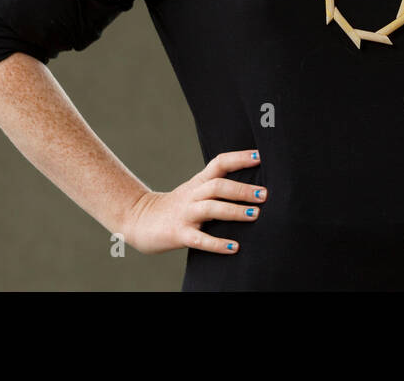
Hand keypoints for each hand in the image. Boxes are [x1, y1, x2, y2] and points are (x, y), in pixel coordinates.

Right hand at [121, 149, 265, 254]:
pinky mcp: (178, 234)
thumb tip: (253, 190)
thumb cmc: (176, 207)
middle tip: (265, 194)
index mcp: (198, 182)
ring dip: (234, 211)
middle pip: (217, 186)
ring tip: (254, 215)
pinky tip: (234, 247)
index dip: (239, 158)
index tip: (260, 156)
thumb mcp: (195, 192)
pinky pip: (199, 239)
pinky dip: (217, 244)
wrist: (138, 220)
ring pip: (210, 208)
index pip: (219, 163)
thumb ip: (216, 189)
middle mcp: (192, 195)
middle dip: (242, 189)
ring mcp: (185, 214)